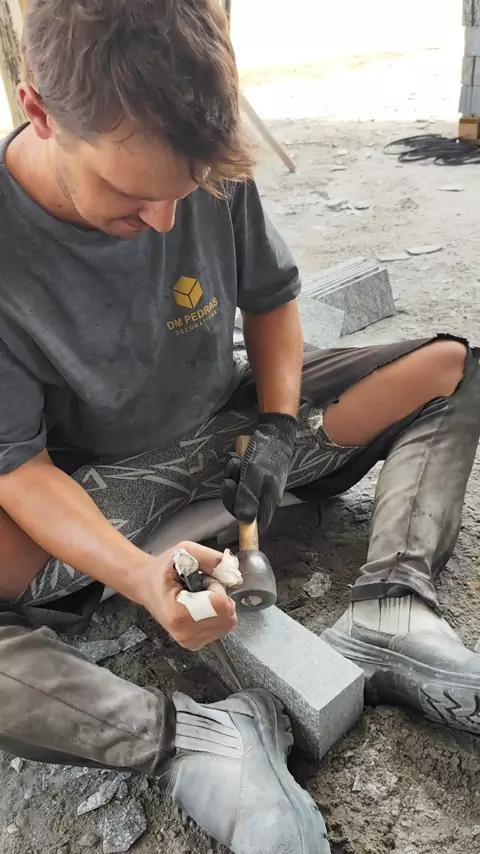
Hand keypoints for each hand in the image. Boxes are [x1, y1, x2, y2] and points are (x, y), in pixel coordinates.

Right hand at [140, 541, 236, 650]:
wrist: (146, 585)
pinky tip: (200, 607)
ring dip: (219, 606)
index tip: (200, 580)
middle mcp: (184, 633)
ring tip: (198, 596)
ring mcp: (189, 641)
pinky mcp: (194, 644)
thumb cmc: (163, 569)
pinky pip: (222, 628)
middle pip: (227, 617)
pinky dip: (217, 615)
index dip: (216, 586)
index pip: (221, 605)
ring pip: (227, 623)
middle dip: (220, 597)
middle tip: (201, 588)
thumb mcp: (185, 551)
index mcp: (178, 613)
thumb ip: (213, 559)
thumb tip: (236, 577)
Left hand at [222, 412, 296, 531]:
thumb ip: (247, 497)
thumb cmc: (266, 453)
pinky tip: (237, 459)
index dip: (242, 528)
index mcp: (268, 501)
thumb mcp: (254, 474)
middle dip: (231, 494)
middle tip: (230, 479)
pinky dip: (234, 471)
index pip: (256, 525)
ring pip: (237, 492)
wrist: (274, 432)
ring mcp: (258, 486)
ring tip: (236, 462)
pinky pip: (238, 480)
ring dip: (232, 478)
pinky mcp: (252, 476)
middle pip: (241, 508)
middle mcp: (263, 497)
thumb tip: (242, 520)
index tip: (228, 521)